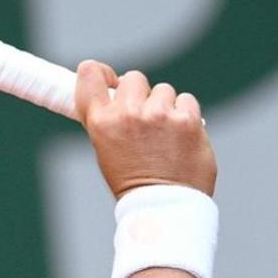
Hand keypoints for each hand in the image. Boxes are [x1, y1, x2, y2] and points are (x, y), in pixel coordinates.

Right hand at [75, 60, 216, 198]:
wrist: (163, 206)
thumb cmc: (132, 179)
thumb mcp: (105, 147)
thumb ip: (110, 117)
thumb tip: (119, 92)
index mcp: (101, 121)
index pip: (90, 74)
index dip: (101, 72)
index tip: (110, 80)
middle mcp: (128, 114)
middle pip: (134, 77)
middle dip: (140, 92)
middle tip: (144, 115)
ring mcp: (159, 115)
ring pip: (164, 90)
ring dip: (165, 105)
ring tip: (165, 133)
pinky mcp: (187, 120)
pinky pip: (186, 101)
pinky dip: (185, 114)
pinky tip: (180, 135)